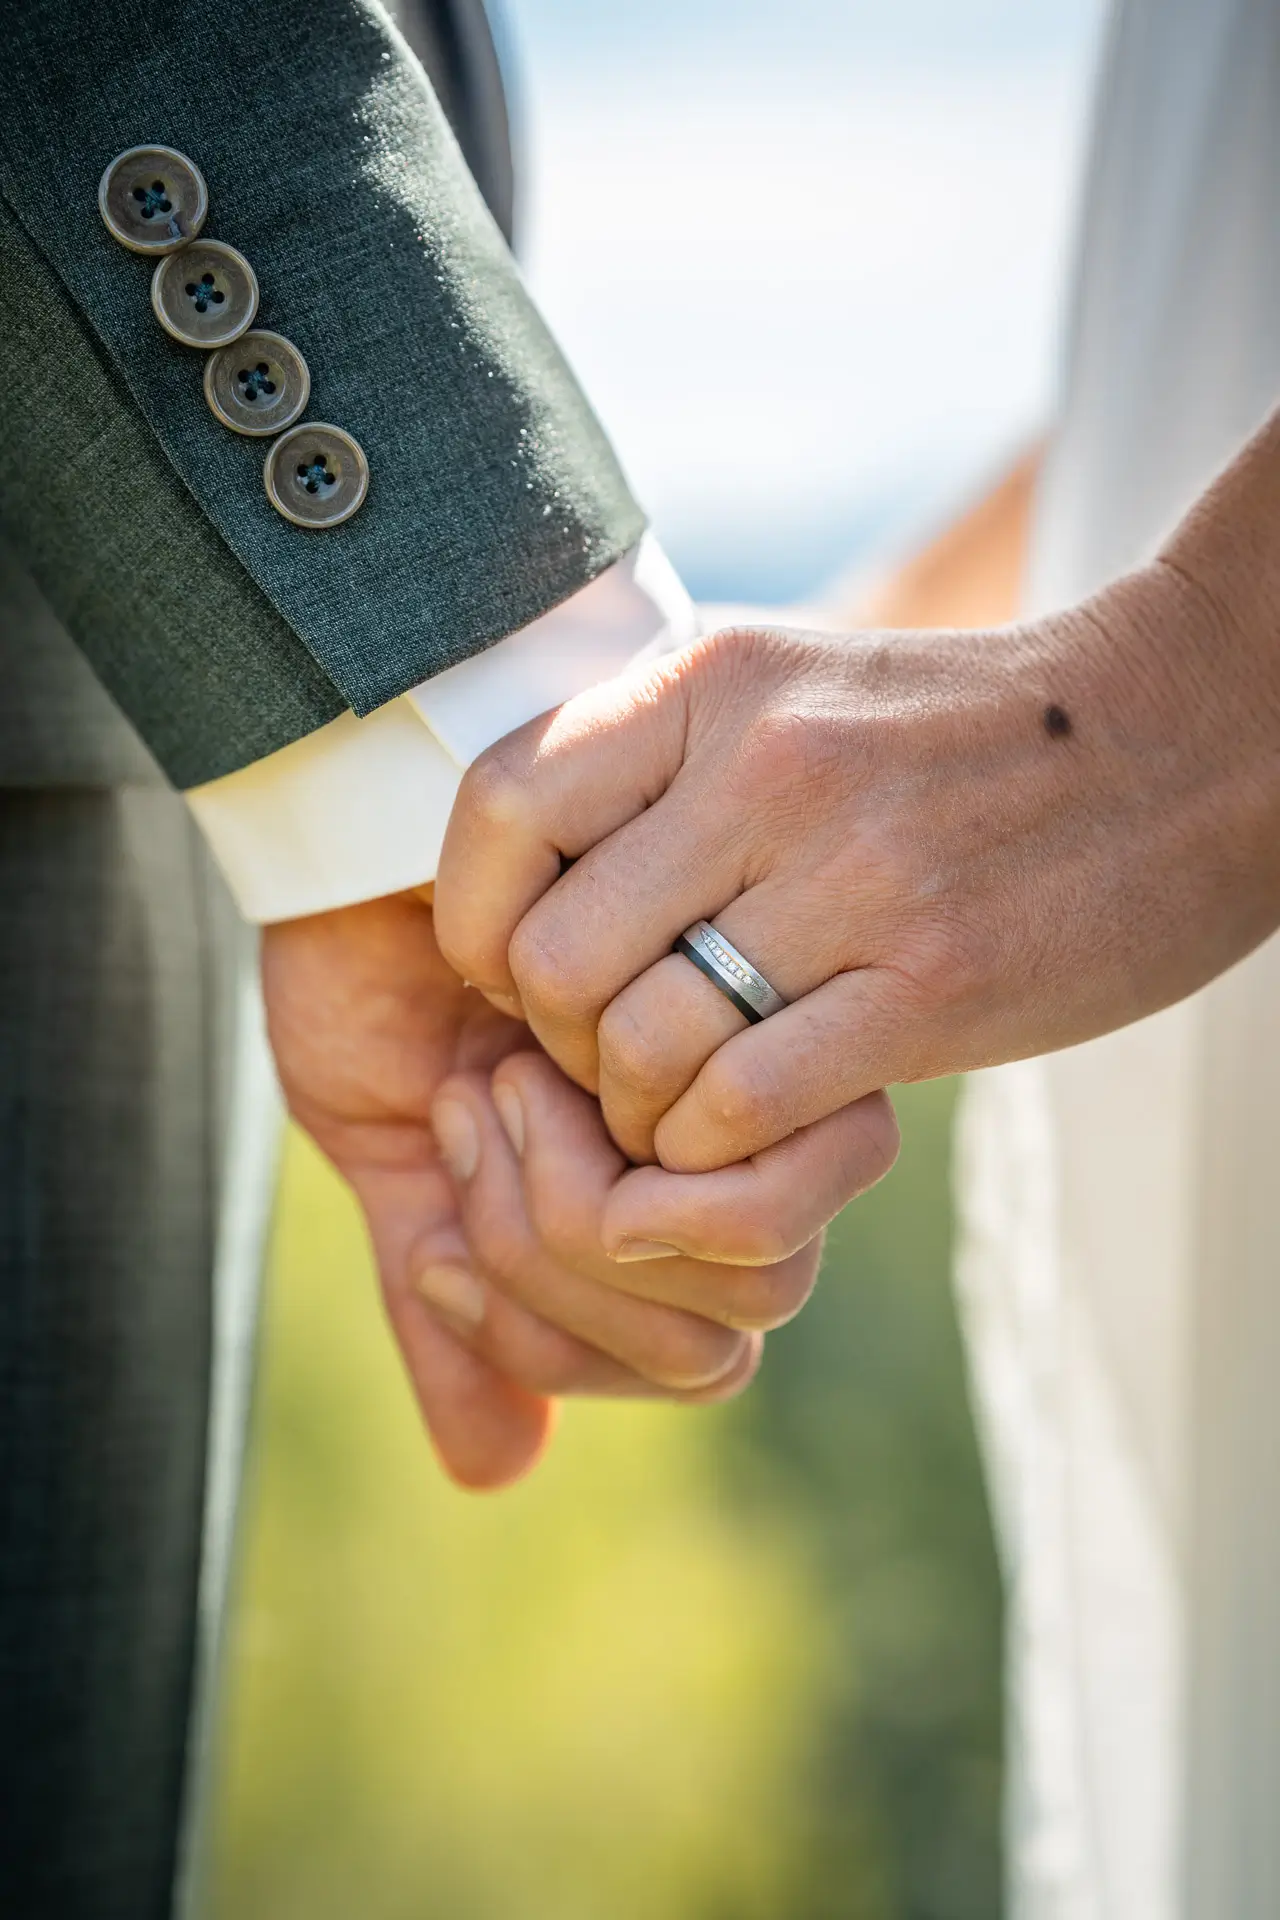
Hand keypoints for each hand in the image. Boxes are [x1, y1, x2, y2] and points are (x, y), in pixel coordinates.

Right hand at [261, 891, 897, 1487]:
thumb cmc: (372, 980)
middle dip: (558, 1262)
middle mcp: (724, 1160)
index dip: (552, 1341)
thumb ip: (451, 1310)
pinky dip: (615, 1141)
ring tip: (500, 1072)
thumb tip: (498, 1478)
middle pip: (720, 1336)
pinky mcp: (765, 1005)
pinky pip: (754, 1154)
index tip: (442, 1242)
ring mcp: (752, 1086)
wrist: (372, 828)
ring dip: (574, 1201)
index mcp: (652, 1210)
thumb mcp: (388, 1162)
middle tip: (476, 1121)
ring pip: (747, 1270)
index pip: (693, 1370)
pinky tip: (530, 1042)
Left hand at [435, 485, 1279, 1176]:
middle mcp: (767, 766)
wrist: (1182, 740)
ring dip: (635, 1111)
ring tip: (677, 1101)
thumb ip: (665, 760)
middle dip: (556, 1042)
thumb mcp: (795, 685)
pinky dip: (709, 1148)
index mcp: (714, 681)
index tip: (512, 971)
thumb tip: (530, 876)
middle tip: (605, 1056)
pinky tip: (741, 1127)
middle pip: (552, 957)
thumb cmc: (960, 735)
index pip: (499, 808)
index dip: (472, 919)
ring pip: (638, 1045)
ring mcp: (853, 877)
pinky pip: (739, 1105)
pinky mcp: (931, 987)